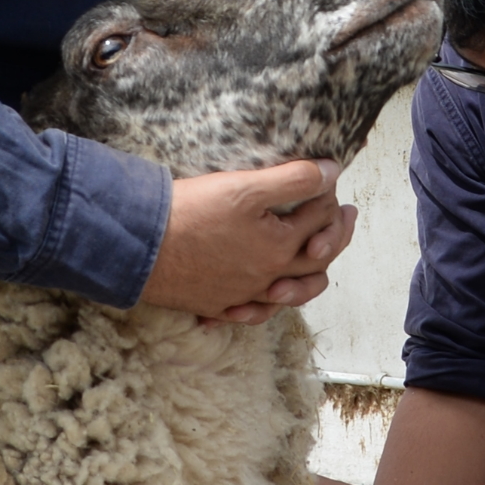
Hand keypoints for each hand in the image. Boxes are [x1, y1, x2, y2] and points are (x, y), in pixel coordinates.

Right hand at [140, 159, 358, 323]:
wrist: (138, 247)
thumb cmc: (190, 215)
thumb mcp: (245, 187)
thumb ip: (294, 179)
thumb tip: (332, 172)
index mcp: (280, 249)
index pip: (319, 221)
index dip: (327, 195)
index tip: (329, 179)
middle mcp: (266, 279)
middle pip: (314, 263)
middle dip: (335, 234)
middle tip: (347, 215)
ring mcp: (241, 296)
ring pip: (287, 295)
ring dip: (308, 277)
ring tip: (315, 260)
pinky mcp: (215, 304)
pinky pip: (249, 312)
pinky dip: (263, 305)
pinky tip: (263, 298)